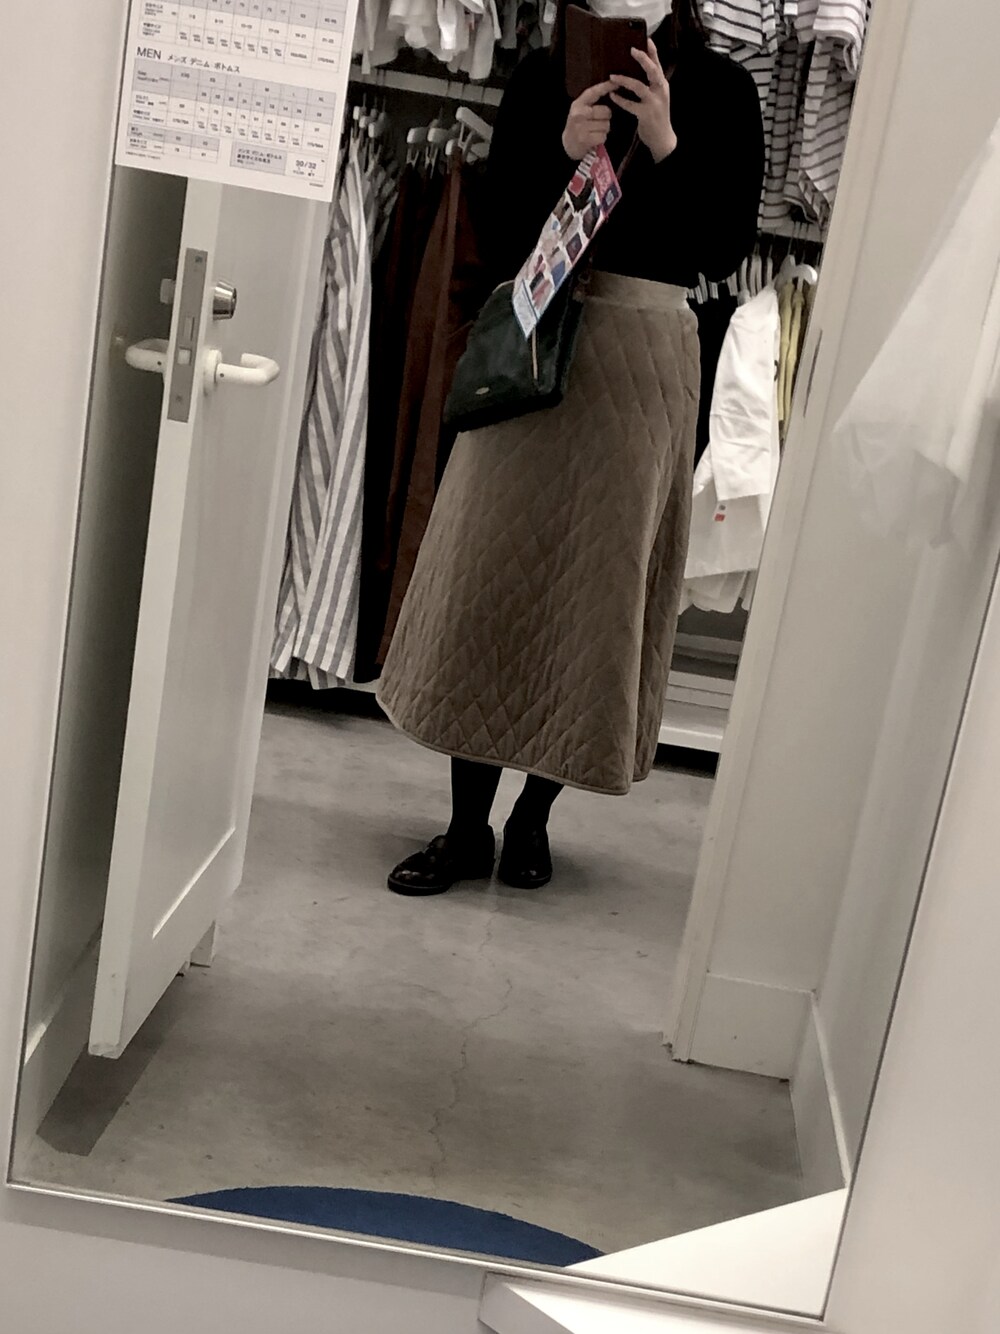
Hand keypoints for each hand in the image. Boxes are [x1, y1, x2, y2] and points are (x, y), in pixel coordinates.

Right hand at [562, 80, 614, 160]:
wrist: (567, 144)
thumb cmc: (578, 124)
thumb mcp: (580, 109)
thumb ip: (592, 101)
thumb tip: (612, 89)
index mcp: (578, 104)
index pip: (594, 92)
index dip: (606, 87)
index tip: (616, 83)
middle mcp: (579, 114)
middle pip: (606, 111)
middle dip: (606, 116)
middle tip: (599, 121)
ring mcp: (581, 127)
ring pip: (606, 125)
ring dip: (604, 129)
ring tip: (596, 130)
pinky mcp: (585, 140)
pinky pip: (603, 136)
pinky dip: (602, 138)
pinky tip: (595, 138)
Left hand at [609, 41, 677, 162]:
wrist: (662, 138)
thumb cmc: (657, 116)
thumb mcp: (658, 97)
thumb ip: (651, 84)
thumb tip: (639, 69)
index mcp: (663, 85)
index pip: (658, 65)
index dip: (653, 52)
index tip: (647, 39)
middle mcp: (660, 91)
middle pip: (652, 71)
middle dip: (643, 59)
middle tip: (631, 50)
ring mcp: (653, 103)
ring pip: (639, 87)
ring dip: (624, 80)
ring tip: (612, 76)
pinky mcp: (645, 115)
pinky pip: (630, 105)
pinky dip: (620, 100)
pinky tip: (612, 96)